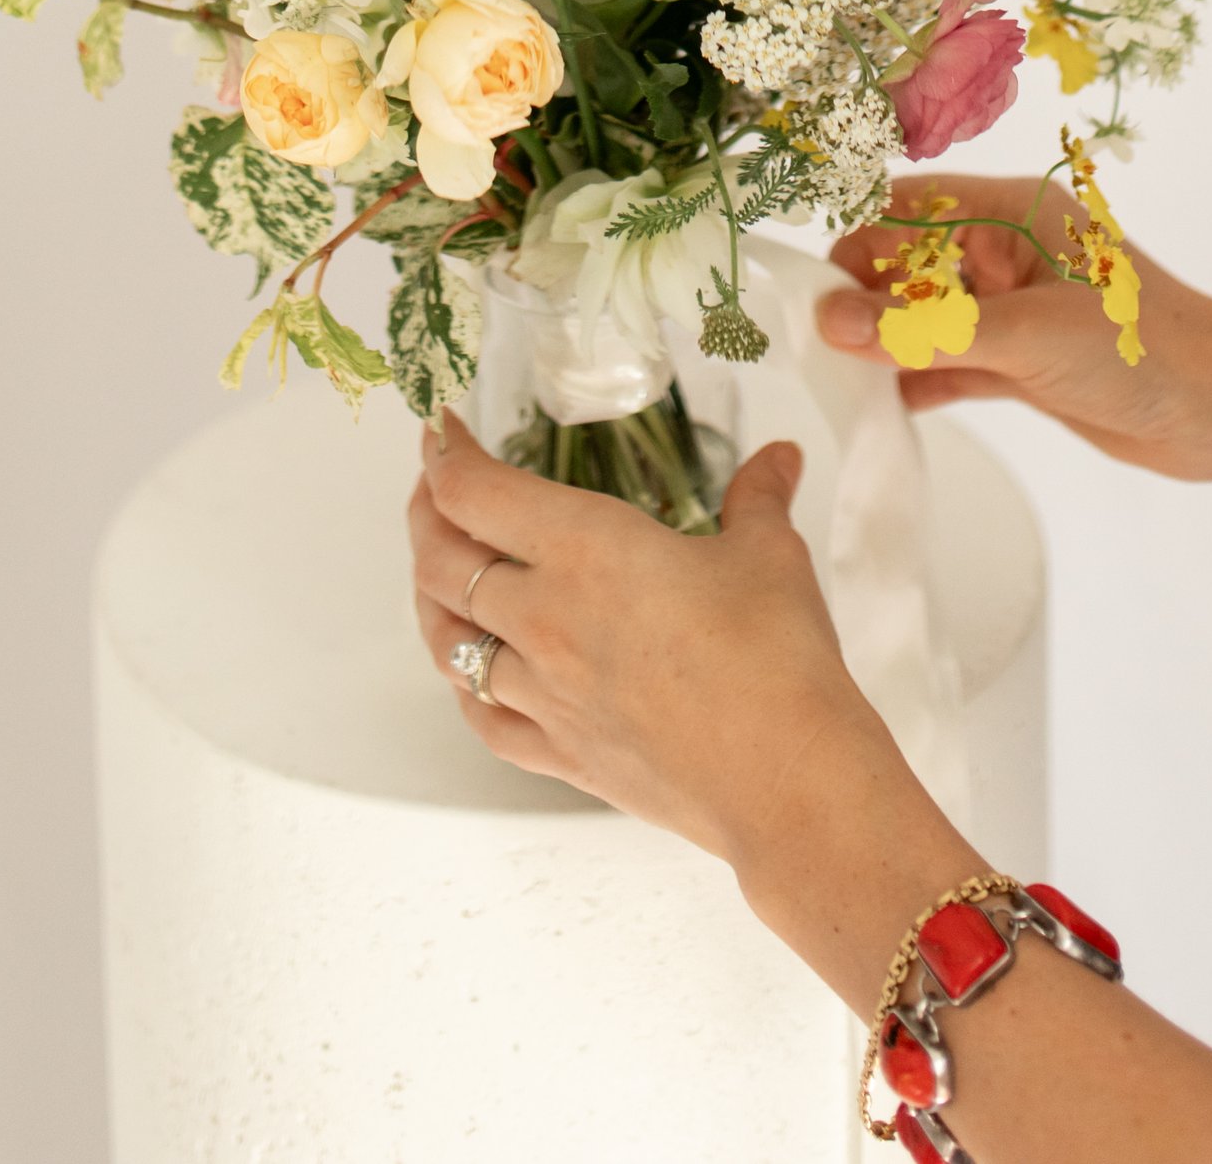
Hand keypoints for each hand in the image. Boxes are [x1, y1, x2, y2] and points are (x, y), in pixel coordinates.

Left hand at [406, 415, 948, 889]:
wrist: (786, 781)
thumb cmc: (776, 661)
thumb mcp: (770, 553)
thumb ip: (759, 497)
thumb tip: (779, 458)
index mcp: (585, 550)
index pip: (475, 492)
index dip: (444, 453)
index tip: (441, 430)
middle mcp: (546, 618)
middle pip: (441, 562)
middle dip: (426, 514)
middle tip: (433, 486)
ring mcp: (545, 694)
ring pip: (448, 642)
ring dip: (432, 598)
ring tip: (438, 570)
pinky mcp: (561, 755)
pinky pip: (484, 717)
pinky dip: (466, 686)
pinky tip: (474, 675)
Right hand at [819, 174, 1211, 474]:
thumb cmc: (1138, 347)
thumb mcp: (1023, 334)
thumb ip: (925, 332)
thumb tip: (830, 325)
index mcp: (1012, 213)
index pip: (909, 209)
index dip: (856, 243)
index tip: (809, 293)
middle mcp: (1007, 253)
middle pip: (909, 264)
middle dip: (863, 299)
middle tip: (814, 348)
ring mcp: (1015, 310)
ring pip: (928, 317)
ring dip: (886, 345)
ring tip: (836, 382)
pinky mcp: (1024, 363)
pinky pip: (952, 363)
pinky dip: (919, 382)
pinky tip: (882, 409)